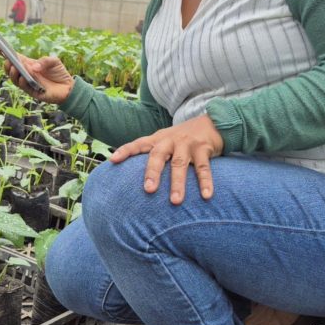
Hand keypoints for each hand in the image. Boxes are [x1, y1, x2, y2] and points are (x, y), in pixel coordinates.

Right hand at [0, 48, 73, 104]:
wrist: (68, 87)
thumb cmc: (59, 73)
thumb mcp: (54, 61)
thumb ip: (45, 61)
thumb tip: (34, 67)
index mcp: (28, 64)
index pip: (14, 57)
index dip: (4, 52)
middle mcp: (26, 73)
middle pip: (11, 69)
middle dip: (7, 64)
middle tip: (8, 60)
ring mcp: (27, 83)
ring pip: (14, 79)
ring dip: (13, 73)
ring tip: (13, 67)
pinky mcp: (32, 91)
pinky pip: (23, 87)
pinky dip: (22, 82)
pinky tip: (22, 77)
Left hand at [109, 115, 223, 204]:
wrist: (211, 122)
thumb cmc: (181, 138)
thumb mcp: (165, 141)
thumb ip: (151, 154)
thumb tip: (130, 176)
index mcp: (158, 139)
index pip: (139, 144)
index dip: (126, 150)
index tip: (113, 159)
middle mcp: (170, 140)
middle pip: (158, 155)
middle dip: (152, 172)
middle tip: (148, 190)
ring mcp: (187, 144)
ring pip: (180, 164)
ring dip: (178, 183)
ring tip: (175, 201)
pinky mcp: (203, 149)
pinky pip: (204, 168)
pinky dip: (205, 182)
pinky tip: (206, 195)